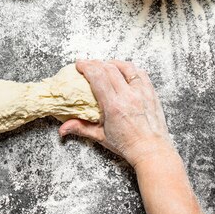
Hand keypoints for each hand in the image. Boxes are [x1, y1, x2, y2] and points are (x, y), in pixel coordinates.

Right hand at [59, 60, 174, 167]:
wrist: (151, 151)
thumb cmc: (127, 145)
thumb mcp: (100, 137)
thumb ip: (80, 128)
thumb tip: (63, 128)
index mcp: (114, 106)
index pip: (98, 77)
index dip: (86, 67)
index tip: (79, 64)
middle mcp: (128, 96)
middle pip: (109, 69)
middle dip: (95, 63)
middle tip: (87, 64)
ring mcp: (142, 92)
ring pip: (126, 67)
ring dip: (112, 63)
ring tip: (104, 64)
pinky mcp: (151, 92)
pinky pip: (140, 73)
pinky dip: (129, 68)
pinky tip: (122, 71)